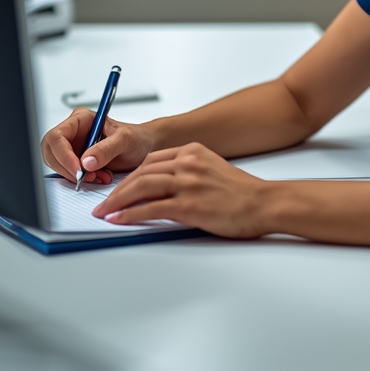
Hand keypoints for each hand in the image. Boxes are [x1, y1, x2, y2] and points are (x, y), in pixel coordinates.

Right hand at [41, 109, 155, 184]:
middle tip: (87, 177)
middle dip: (68, 168)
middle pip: (52, 152)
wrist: (145, 148)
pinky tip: (99, 177)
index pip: (57, 136)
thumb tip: (86, 161)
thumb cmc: (137, 138)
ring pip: (58, 165)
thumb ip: (106, 148)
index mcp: (81, 119)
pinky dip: (82, 180)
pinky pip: (69, 174)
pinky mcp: (77, 162)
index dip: (63, 155)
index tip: (78, 169)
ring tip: (100, 176)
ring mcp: (74, 148)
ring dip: (76, 176)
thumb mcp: (125, 140)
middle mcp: (74, 133)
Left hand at [92, 142, 272, 238]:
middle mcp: (188, 162)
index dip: (130, 176)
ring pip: (141, 186)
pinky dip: (130, 213)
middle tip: (104, 202)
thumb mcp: (212, 169)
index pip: (151, 161)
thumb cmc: (242, 193)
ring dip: (118, 200)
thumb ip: (187, 172)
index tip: (119, 187)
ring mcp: (188, 183)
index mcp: (192, 151)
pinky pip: (151, 208)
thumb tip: (161, 188)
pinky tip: (120, 219)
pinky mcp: (189, 205)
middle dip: (118, 189)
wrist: (265, 203)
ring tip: (105, 211)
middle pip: (142, 172)